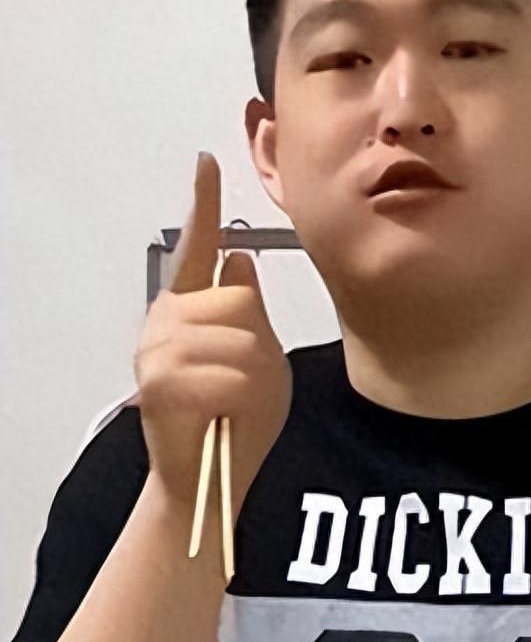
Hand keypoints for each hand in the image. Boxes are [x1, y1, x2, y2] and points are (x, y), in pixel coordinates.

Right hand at [129, 151, 291, 522]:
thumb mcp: (261, 361)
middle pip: (240, 299)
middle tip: (245, 386)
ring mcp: (159, 347)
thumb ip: (249, 313)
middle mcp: (167, 319)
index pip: (199, 247)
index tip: (207, 163)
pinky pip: (229, 370)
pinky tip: (224, 414)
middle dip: (259, 345)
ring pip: (241, 336)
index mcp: (190, 310)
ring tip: (234, 404)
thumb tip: (240, 260)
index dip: (204, 204)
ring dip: (253, 377)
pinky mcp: (160, 379)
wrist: (210, 478)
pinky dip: (240, 398)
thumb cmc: (238, 420)